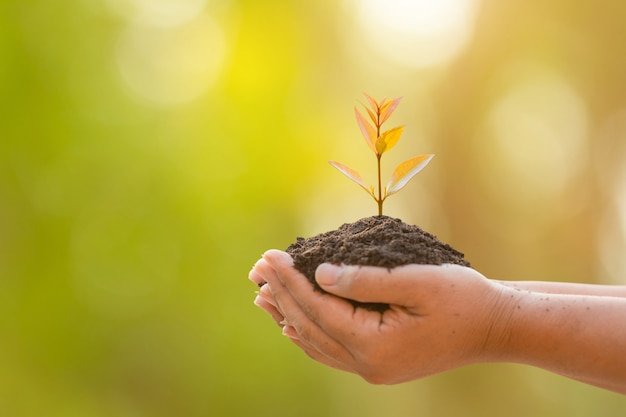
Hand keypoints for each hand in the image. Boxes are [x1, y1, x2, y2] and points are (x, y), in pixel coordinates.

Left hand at [249, 250, 511, 383]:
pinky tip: (292, 323)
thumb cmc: (462, 299)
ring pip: (316, 343)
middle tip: (257, 268)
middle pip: (310, 327)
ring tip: (262, 295)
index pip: (318, 309)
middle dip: (282, 295)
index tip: (269, 256)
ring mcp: (372, 369)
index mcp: (376, 345)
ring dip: (288, 315)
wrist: (493, 328)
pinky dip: (308, 333)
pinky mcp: (377, 364)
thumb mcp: (418, 282)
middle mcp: (368, 365)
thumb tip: (320, 275)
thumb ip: (366, 280)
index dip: (290, 281)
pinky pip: (331, 351)